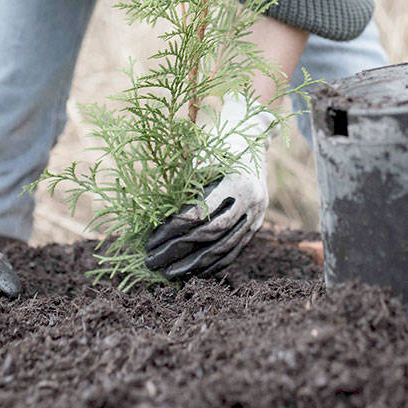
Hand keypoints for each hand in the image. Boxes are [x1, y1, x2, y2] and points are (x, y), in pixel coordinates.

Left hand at [145, 95, 273, 278]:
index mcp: (236, 181)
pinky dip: (215, 264)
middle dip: (178, 251)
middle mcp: (251, 200)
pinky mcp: (257, 222)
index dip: (172, 230)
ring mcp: (257, 214)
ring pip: (225, 247)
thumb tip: (154, 221)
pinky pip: (236, 249)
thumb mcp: (200, 156)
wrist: (252, 133)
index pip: (199, 214)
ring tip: (170, 274)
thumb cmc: (217, 141)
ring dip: (195, 264)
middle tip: (152, 261)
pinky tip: (195, 273)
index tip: (150, 240)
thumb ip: (184, 187)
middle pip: (210, 235)